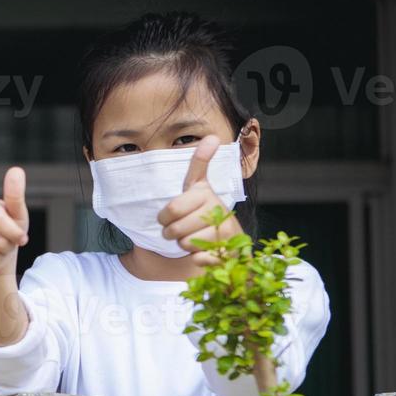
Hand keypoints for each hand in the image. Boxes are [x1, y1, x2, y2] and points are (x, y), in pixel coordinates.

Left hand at [157, 136, 244, 265]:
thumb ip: (200, 163)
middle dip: (172, 233)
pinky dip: (197, 258)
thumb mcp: (199, 185)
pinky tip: (204, 252)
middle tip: (180, 230)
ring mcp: (225, 232)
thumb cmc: (206, 211)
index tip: (168, 216)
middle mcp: (219, 210)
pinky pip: (199, 259)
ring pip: (185, 244)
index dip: (164, 217)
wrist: (231, 240)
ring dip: (184, 245)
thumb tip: (212, 137)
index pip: (171, 209)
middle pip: (175, 229)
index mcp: (206, 194)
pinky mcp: (227, 252)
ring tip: (195, 237)